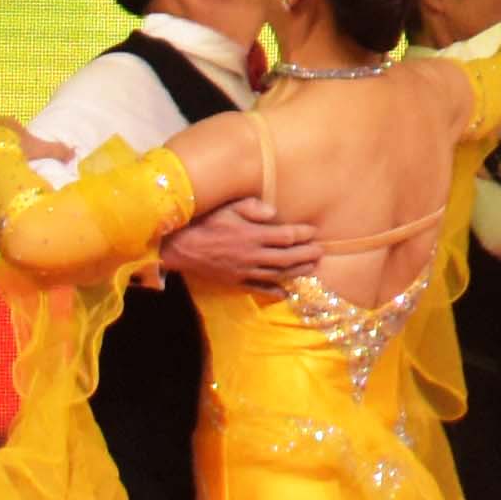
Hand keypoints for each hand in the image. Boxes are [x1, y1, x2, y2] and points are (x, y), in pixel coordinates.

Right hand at [163, 197, 317, 288]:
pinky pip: (257, 288)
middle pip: (286, 257)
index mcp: (252, 235)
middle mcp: (252, 255)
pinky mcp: (235, 281)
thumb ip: (253, 208)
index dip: (302, 234)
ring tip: (311, 268)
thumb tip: (274, 213)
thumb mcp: (228, 207)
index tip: (313, 231)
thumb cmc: (205, 222)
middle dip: (306, 254)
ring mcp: (244, 271)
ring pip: (276, 274)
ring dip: (296, 271)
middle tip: (320, 252)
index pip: (285, 236)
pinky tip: (284, 292)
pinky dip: (273, 291)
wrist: (180, 247)